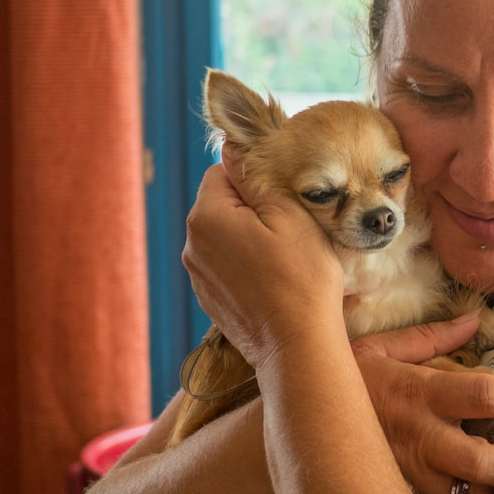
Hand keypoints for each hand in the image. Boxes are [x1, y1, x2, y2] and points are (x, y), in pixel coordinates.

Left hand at [182, 155, 343, 364]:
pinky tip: (274, 281)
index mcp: (206, 217)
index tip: (285, 200)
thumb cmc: (301, 279)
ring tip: (284, 258)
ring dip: (250, 237)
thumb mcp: (288, 214)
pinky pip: (226, 265)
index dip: (258, 179)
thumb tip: (232, 146)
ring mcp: (198, 275)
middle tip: (290, 228)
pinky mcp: (210, 299)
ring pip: (225, 235)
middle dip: (253, 208)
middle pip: (222, 204)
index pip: (223, 172)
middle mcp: (192, 245)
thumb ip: (256, 176)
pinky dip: (247, 265)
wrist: (298, 346)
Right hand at [352, 316, 493, 493]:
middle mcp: (419, 438)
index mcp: (420, 393)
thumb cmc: (342, 382)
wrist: (295, 423)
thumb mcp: (380, 347)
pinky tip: (487, 487)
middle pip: (487, 463)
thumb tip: (474, 322)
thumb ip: (431, 336)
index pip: (486, 397)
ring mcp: (410, 474)